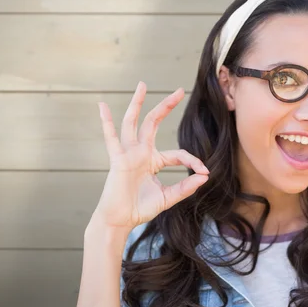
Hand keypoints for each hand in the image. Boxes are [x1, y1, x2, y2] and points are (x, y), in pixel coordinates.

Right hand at [92, 82, 208, 230]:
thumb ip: (185, 187)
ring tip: (142, 85)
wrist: (121, 221)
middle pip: (154, 123)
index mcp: (153, 160)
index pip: (178, 153)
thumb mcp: (168, 197)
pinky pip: (111, 138)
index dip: (193, 160)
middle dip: (166, 106)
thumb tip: (205, 176)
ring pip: (133, 122)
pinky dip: (106, 122)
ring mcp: (129, 153)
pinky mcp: (118, 160)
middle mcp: (141, 152)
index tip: (204, 171)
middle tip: (179, 90)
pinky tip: (102, 106)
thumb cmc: (140, 209)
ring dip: (138, 103)